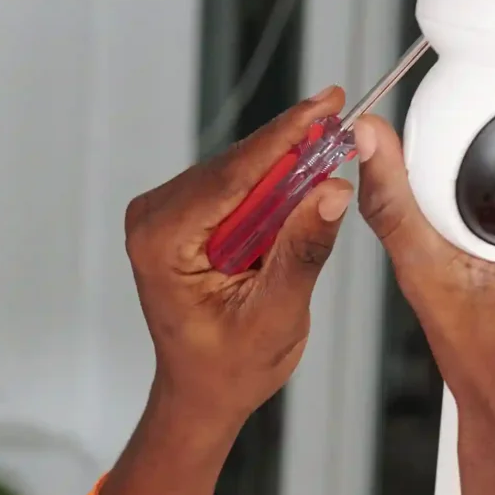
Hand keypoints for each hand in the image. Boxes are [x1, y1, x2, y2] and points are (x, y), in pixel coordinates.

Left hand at [101, 89, 355, 494]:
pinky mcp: (179, 217)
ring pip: (237, 170)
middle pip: (236, 165)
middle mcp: (153, 222)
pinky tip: (302, 179)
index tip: (325, 104)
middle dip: (290, 146)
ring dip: (284, 166)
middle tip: (340, 116)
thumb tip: (330, 192)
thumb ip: (302, 252)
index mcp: (163, 244)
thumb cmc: (228, 368)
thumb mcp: (276, 316)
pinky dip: (270, 184)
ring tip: (331, 148)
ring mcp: (162, 217)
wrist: (201, 391)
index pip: (233, 175)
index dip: (285, 136)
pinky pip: (233, 186)